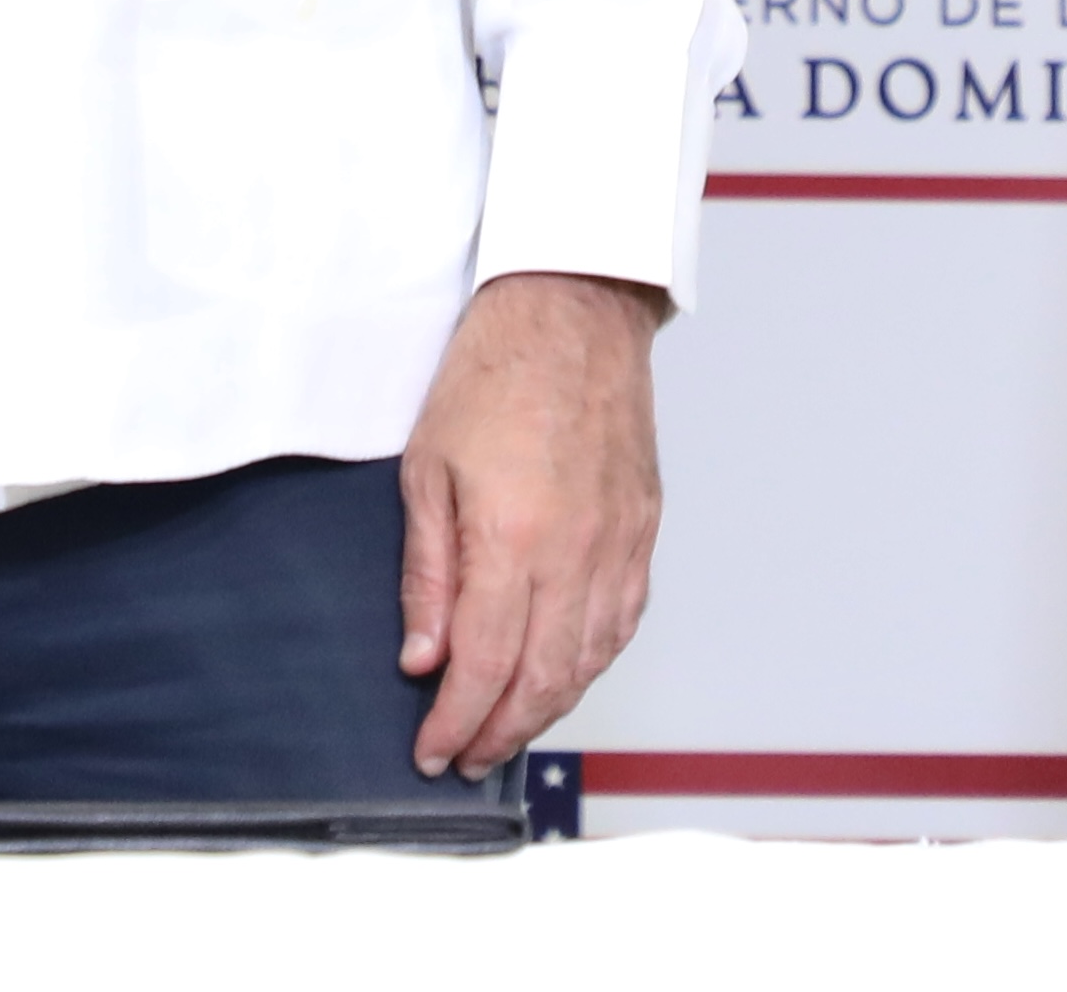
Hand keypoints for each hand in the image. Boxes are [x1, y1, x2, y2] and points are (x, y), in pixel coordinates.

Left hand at [395, 270, 665, 777]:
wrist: (572, 310)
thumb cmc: (493, 374)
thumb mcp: (427, 470)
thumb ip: (426, 574)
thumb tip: (423, 658)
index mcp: (513, 537)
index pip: (484, 664)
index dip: (456, 721)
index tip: (433, 750)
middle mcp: (576, 551)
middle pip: (542, 680)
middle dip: (499, 732)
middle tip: (465, 757)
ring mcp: (619, 543)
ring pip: (589, 661)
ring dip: (547, 709)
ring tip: (508, 729)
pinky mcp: (643, 529)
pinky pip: (622, 621)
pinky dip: (591, 663)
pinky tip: (564, 675)